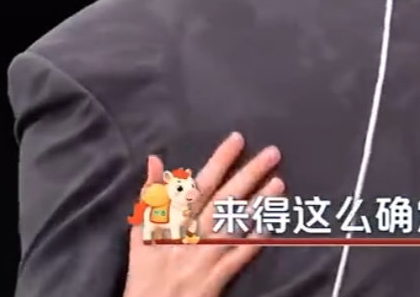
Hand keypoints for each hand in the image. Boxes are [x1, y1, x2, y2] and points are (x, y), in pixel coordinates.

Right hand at [123, 133, 282, 296]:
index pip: (198, 186)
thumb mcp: (139, 235)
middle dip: (248, 175)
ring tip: (280, 182)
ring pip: (234, 226)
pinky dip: (254, 241)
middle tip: (272, 153)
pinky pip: (238, 258)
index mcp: (170, 223)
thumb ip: (150, 197)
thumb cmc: (144, 273)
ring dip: (258, 203)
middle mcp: (189, 237)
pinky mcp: (215, 281)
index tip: (238, 139)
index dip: (218, 162)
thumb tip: (155, 158)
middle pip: (221, 201)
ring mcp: (204, 259)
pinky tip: (271, 224)